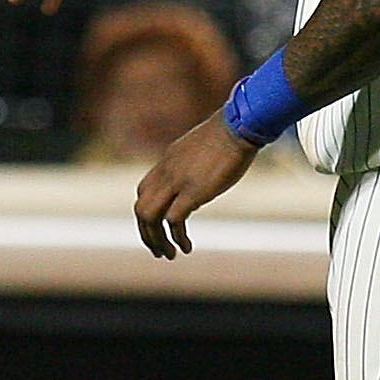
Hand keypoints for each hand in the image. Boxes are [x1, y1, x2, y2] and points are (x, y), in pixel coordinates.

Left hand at [133, 116, 259, 259]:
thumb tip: (200, 178)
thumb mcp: (202, 148)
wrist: (239, 125)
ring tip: (169, 255)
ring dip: (156, 240)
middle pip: (141, 208)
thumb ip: (193, 164)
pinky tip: (186, 247)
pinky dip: (176, 238)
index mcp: (166, 163)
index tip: (159, 227)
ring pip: (150, 217)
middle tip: (159, 250)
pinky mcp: (193, 192)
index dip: (147, 213)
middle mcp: (165, 173)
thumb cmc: (230, 134)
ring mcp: (176, 182)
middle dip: (146, 233)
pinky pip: (173, 221)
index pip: (143, 191)